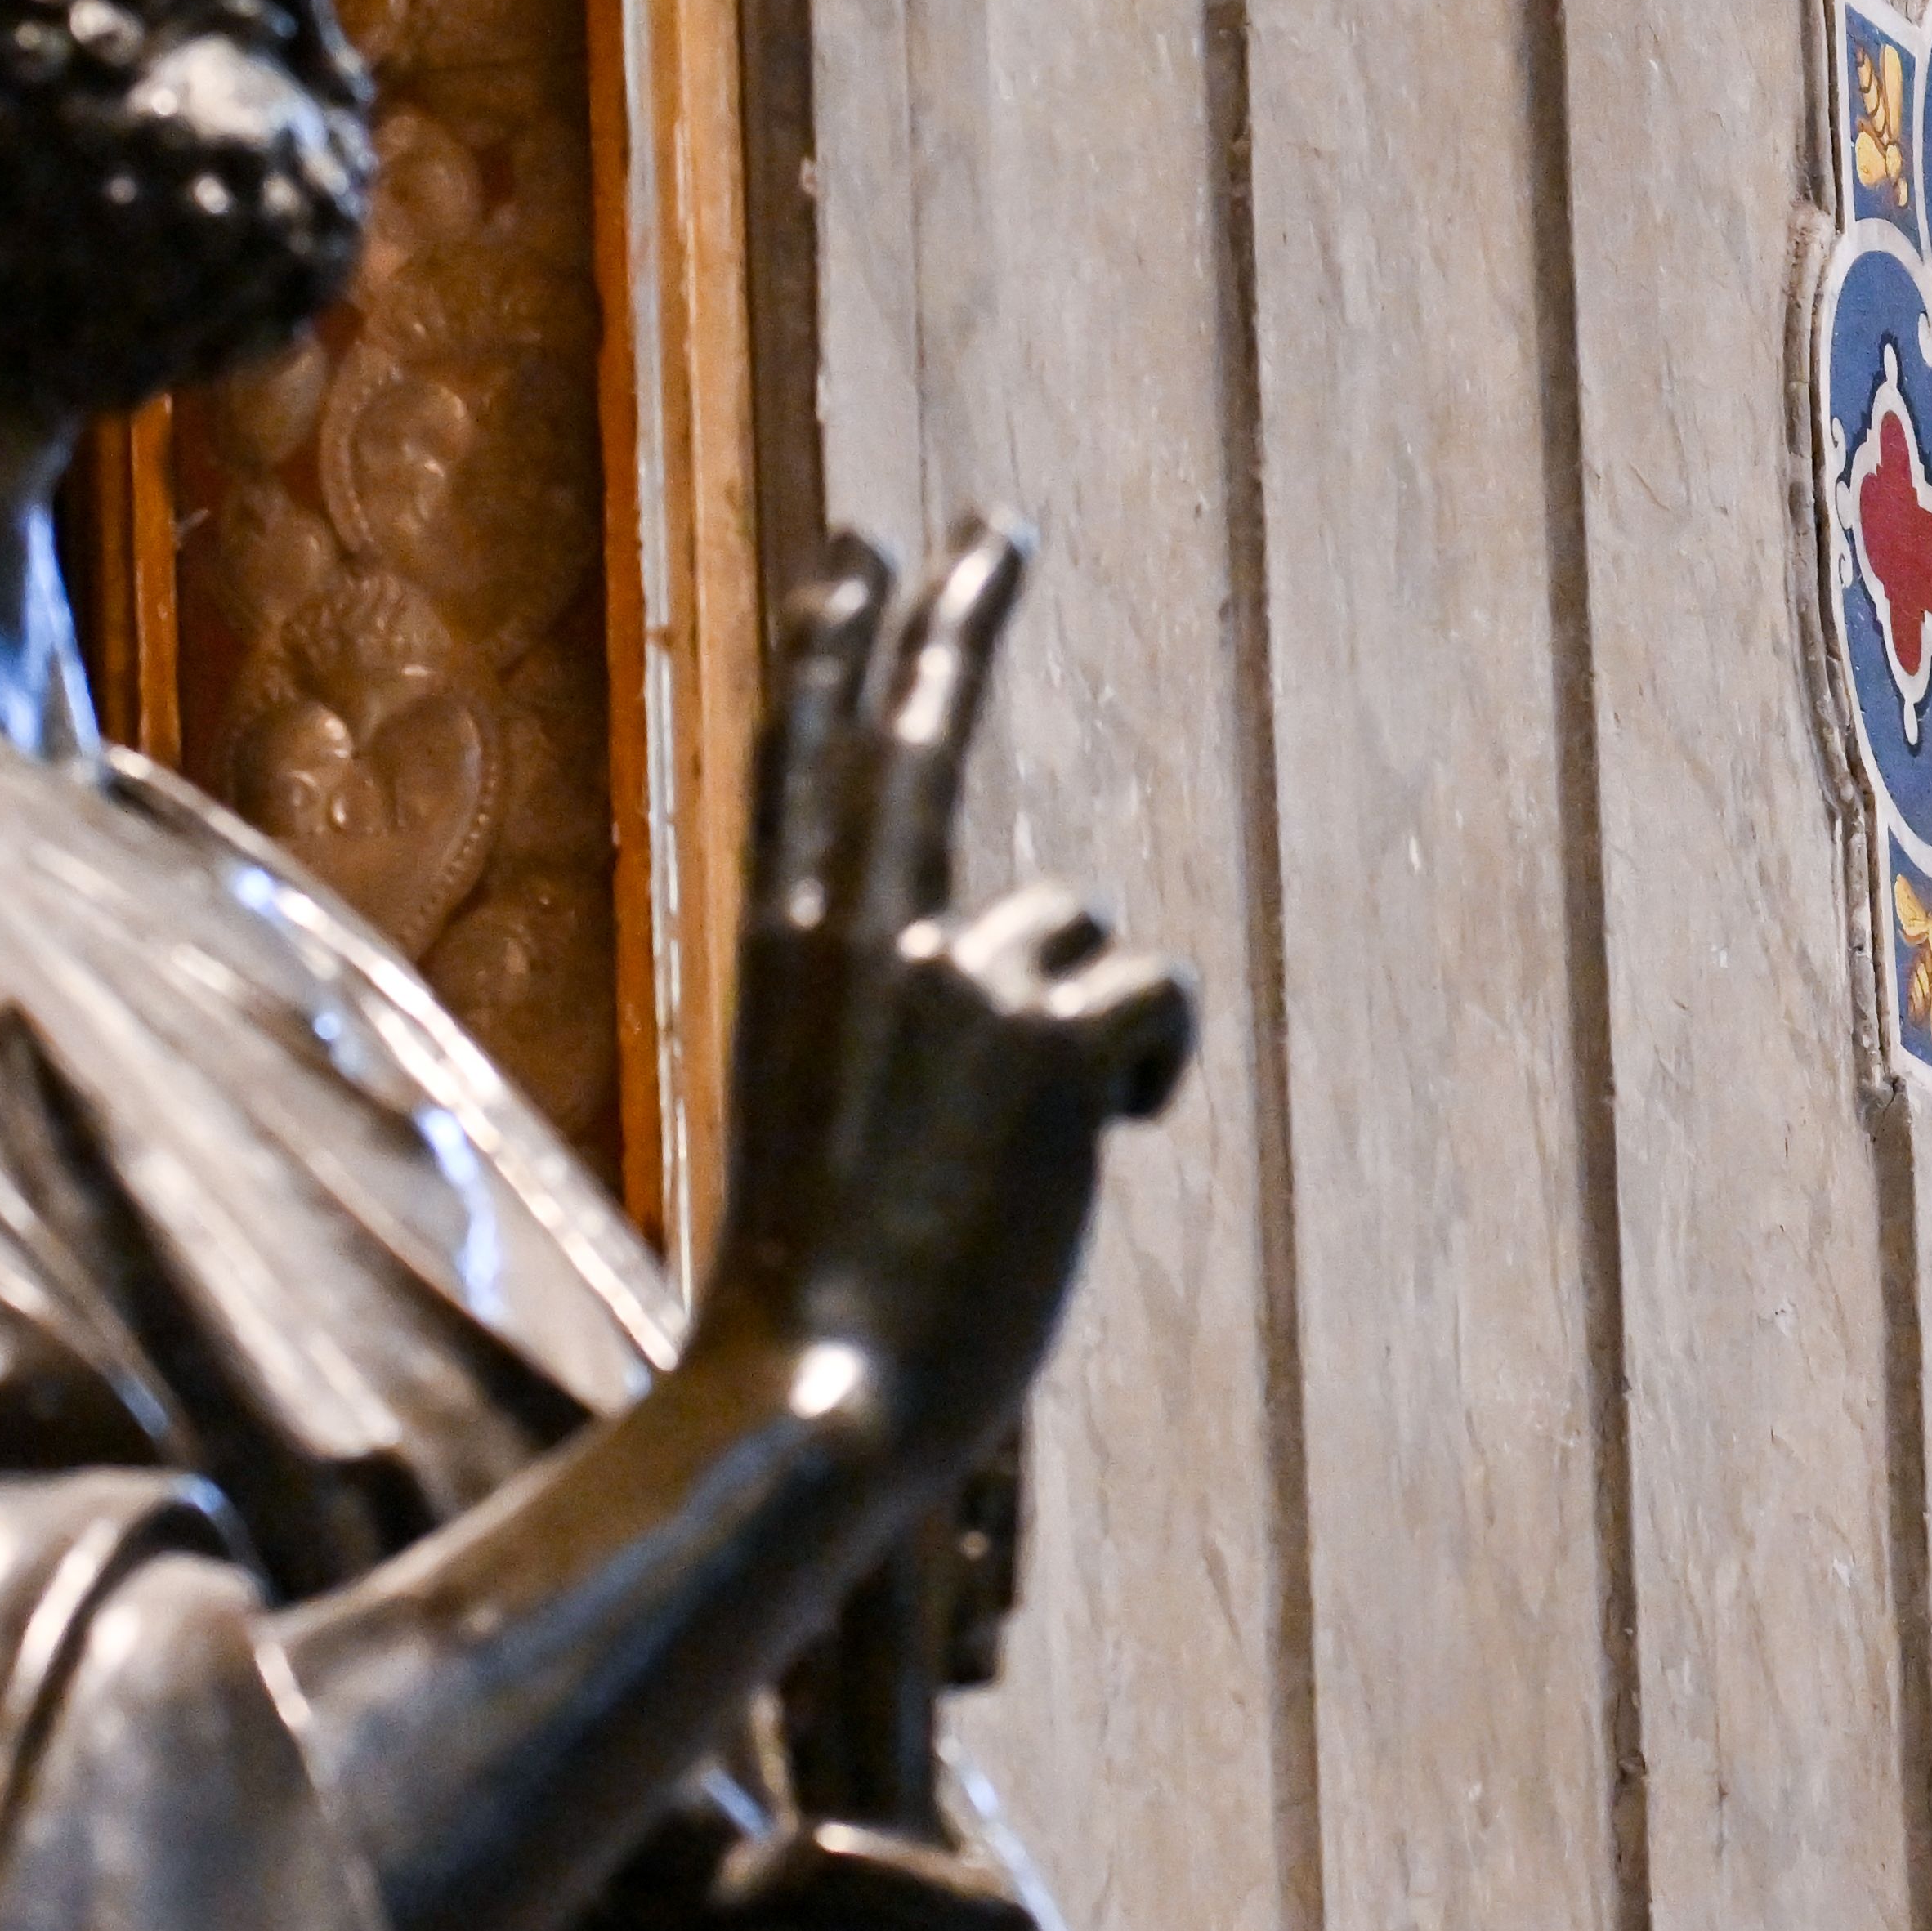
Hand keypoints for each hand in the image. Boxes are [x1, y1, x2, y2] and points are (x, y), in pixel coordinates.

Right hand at [716, 527, 1194, 1459]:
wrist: (815, 1401)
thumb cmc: (814, 1307)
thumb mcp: (821, 1126)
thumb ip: (894, 1031)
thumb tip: (1014, 994)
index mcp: (779, 959)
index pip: (803, 762)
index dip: (830, 650)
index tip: (852, 554)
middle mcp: (859, 937)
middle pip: (915, 732)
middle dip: (957, 616)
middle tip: (996, 529)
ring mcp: (952, 976)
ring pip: (1076, 932)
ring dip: (1082, 1025)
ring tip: (1015, 1158)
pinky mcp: (1048, 1035)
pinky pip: (1153, 1006)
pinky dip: (1146, 1078)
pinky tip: (1093, 1157)